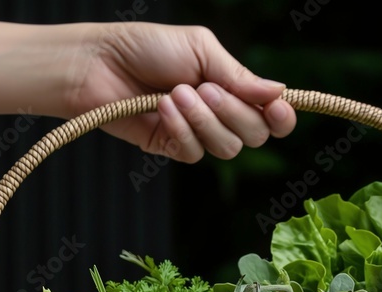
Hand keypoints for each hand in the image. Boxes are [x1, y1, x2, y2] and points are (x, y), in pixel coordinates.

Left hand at [65, 23, 296, 162]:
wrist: (99, 63)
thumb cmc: (147, 48)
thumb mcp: (200, 49)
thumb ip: (238, 76)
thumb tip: (279, 92)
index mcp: (232, 87)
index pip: (272, 115)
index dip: (281, 118)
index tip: (276, 109)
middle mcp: (220, 114)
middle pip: (255, 135)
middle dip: (233, 113)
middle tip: (205, 88)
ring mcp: (197, 133)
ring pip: (227, 148)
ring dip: (204, 120)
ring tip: (176, 93)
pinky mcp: (172, 147)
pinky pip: (194, 153)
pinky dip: (180, 129)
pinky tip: (161, 107)